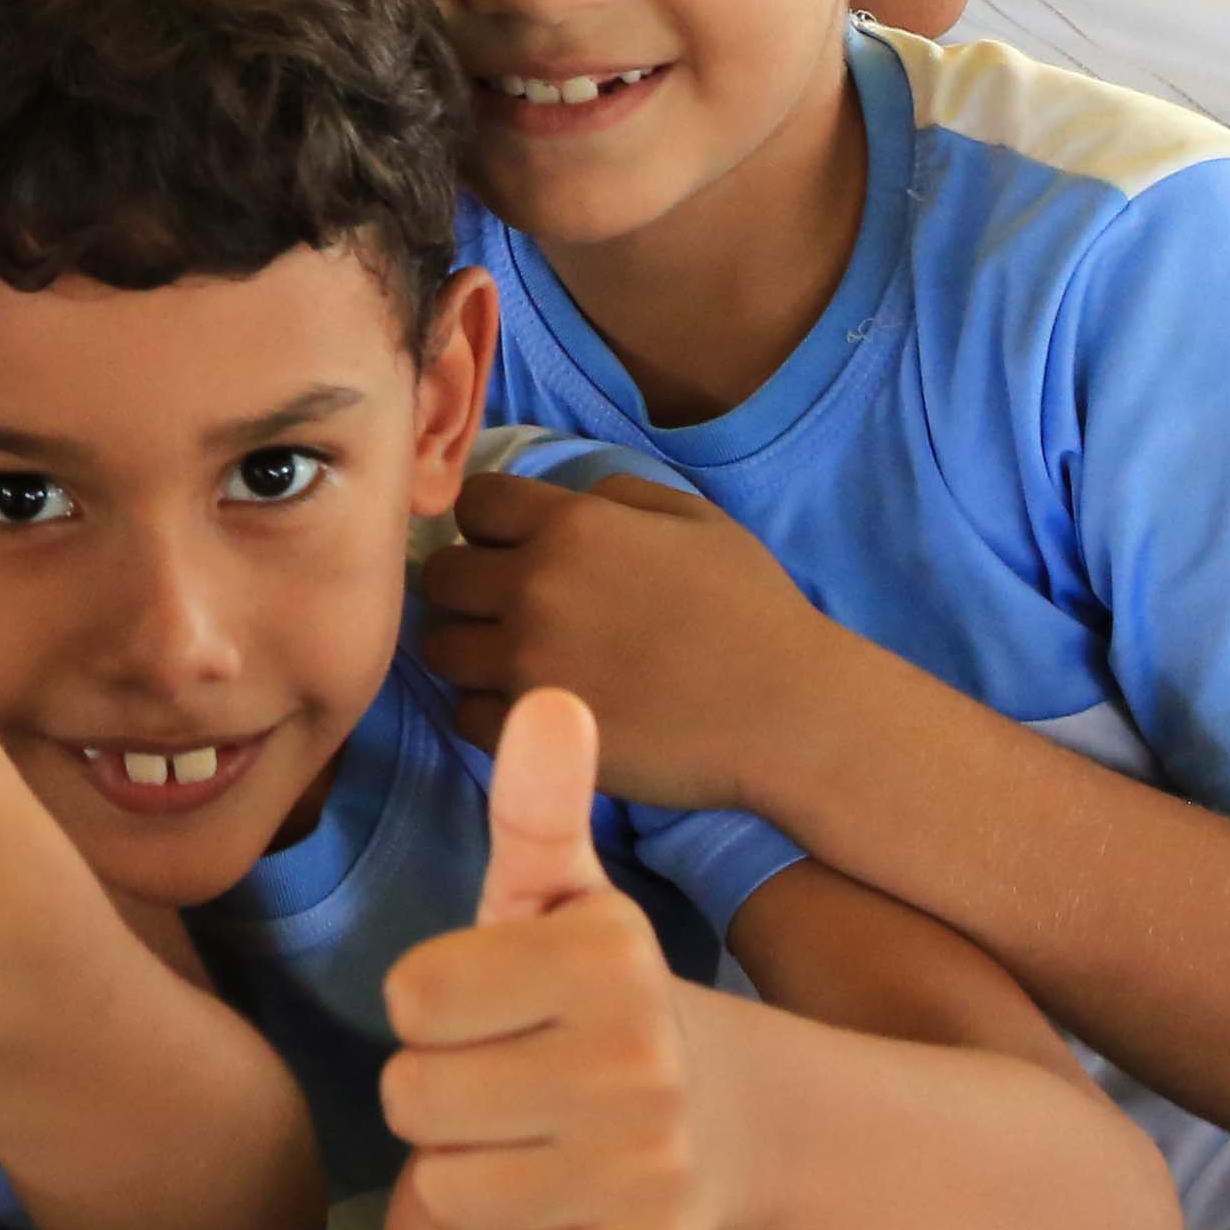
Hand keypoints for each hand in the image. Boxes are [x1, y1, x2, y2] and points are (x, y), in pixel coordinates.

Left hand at [378, 691, 719, 1229]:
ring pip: (446, 1195)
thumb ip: (539, 806)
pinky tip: (568, 1204)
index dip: (435, 1005)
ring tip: (536, 1139)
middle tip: (512, 1079)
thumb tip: (548, 697)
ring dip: (471, 1174)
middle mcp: (641, 1063)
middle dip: (442, 1093)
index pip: (410, 1001)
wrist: (731, 1122)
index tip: (497, 1004)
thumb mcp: (566, 898)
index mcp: (607, 956)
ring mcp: (650, 1171)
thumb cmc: (596, 998)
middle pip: (414, 1103)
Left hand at [414, 461, 842, 816]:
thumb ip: (617, 497)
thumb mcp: (695, 520)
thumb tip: (568, 501)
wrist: (789, 714)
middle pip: (442, 576)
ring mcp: (527, 663)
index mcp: (572, 525)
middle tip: (506, 610)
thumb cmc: (753, 612)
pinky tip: (529, 708)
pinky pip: (464, 716)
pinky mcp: (532, 732)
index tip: (512, 548)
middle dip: (468, 589)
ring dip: (470, 651)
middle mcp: (535, 586)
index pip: (474, 503)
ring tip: (515, 662)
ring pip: (440, 647)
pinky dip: (487, 712)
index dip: (491, 525)